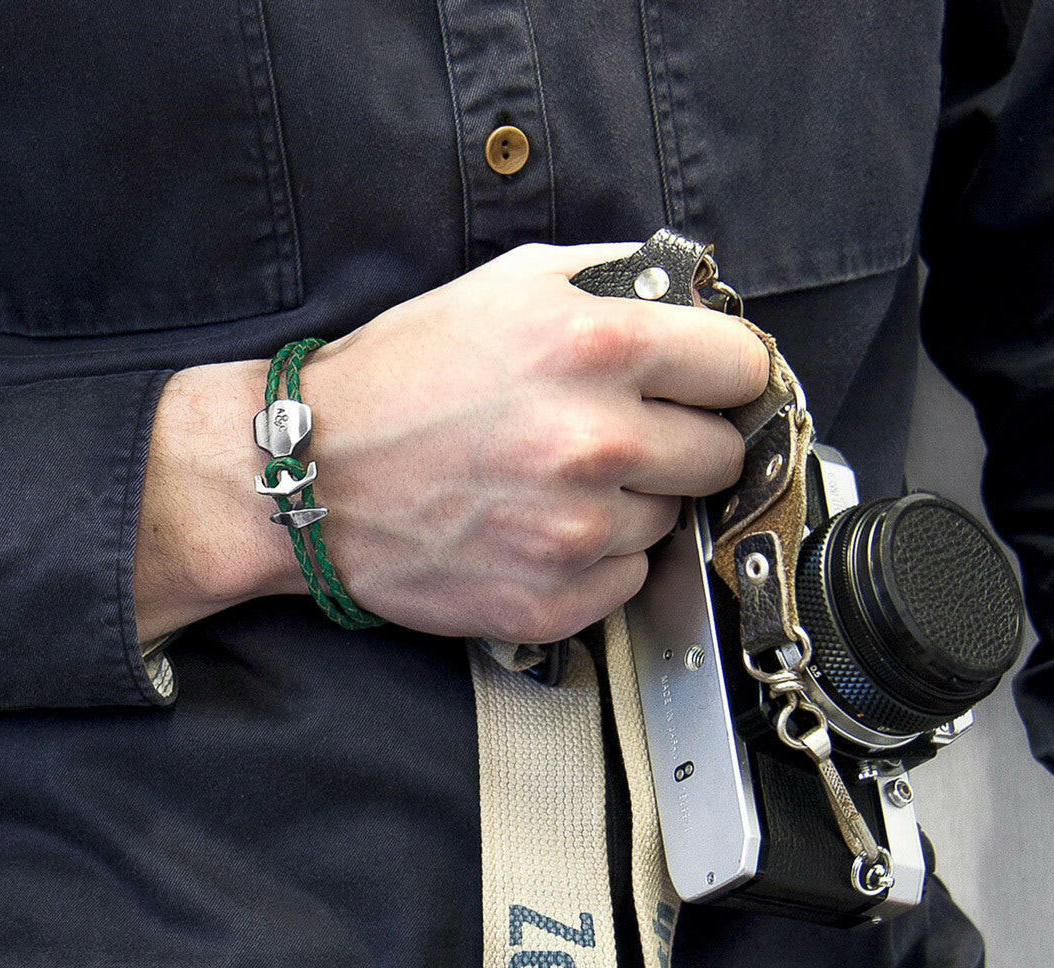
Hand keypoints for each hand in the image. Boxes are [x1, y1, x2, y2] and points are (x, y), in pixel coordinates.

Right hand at [134, 242, 767, 643]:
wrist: (312, 475)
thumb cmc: (404, 376)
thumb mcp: (508, 284)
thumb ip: (619, 279)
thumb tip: (699, 300)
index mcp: (597, 347)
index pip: (742, 368)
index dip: (724, 374)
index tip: (705, 384)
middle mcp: (598, 444)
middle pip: (723, 456)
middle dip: (686, 441)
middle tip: (624, 436)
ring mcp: (576, 534)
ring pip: (672, 521)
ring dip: (633, 504)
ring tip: (557, 483)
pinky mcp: (553, 601)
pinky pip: (629, 578)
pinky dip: (599, 559)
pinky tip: (541, 529)